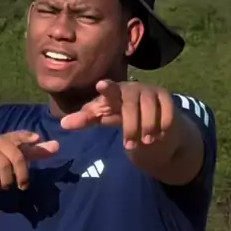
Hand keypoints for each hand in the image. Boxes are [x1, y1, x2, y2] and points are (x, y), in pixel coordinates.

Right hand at [0, 131, 58, 190]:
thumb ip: (35, 151)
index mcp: (7, 139)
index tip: (36, 138)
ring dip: (7, 180)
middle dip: (22, 173)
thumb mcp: (15, 154)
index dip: (27, 137)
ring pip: (3, 165)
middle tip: (23, 186)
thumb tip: (57, 146)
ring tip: (6, 186)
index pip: (18, 135)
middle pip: (16, 156)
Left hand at [60, 80, 175, 149]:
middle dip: (130, 126)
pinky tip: (159, 134)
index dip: (106, 89)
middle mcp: (133, 88)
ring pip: (150, 109)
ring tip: (145, 141)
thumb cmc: (122, 116)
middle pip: (131, 104)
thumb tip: (63, 124)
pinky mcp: (168, 99)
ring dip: (147, 127)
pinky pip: (167, 112)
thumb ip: (85, 119)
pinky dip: (163, 125)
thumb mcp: (103, 118)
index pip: (109, 89)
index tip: (101, 85)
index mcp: (115, 92)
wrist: (150, 121)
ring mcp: (151, 91)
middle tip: (129, 145)